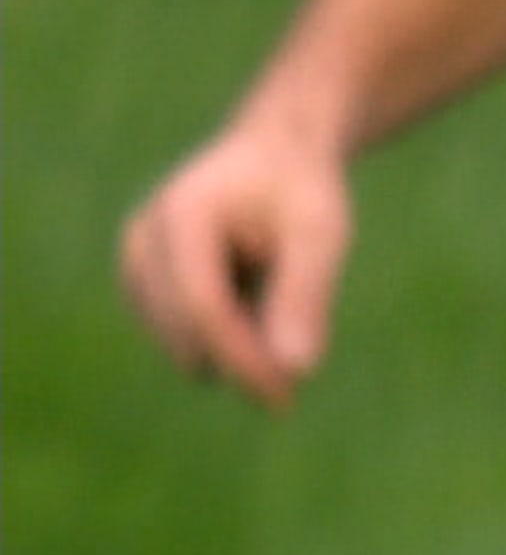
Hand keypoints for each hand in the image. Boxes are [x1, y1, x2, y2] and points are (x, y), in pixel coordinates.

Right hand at [118, 121, 354, 412]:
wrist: (272, 158)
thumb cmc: (300, 193)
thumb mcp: (320, 234)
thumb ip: (305, 297)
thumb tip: (294, 371)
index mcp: (183, 216)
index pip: (203, 307)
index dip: (242, 359)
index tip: (285, 396)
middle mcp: (143, 242)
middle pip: (189, 337)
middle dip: (247, 362)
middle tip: (300, 353)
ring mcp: (135, 267)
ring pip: (188, 350)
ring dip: (240, 347)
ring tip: (271, 288)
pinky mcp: (142, 290)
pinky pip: (190, 346)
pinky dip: (227, 339)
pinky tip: (249, 294)